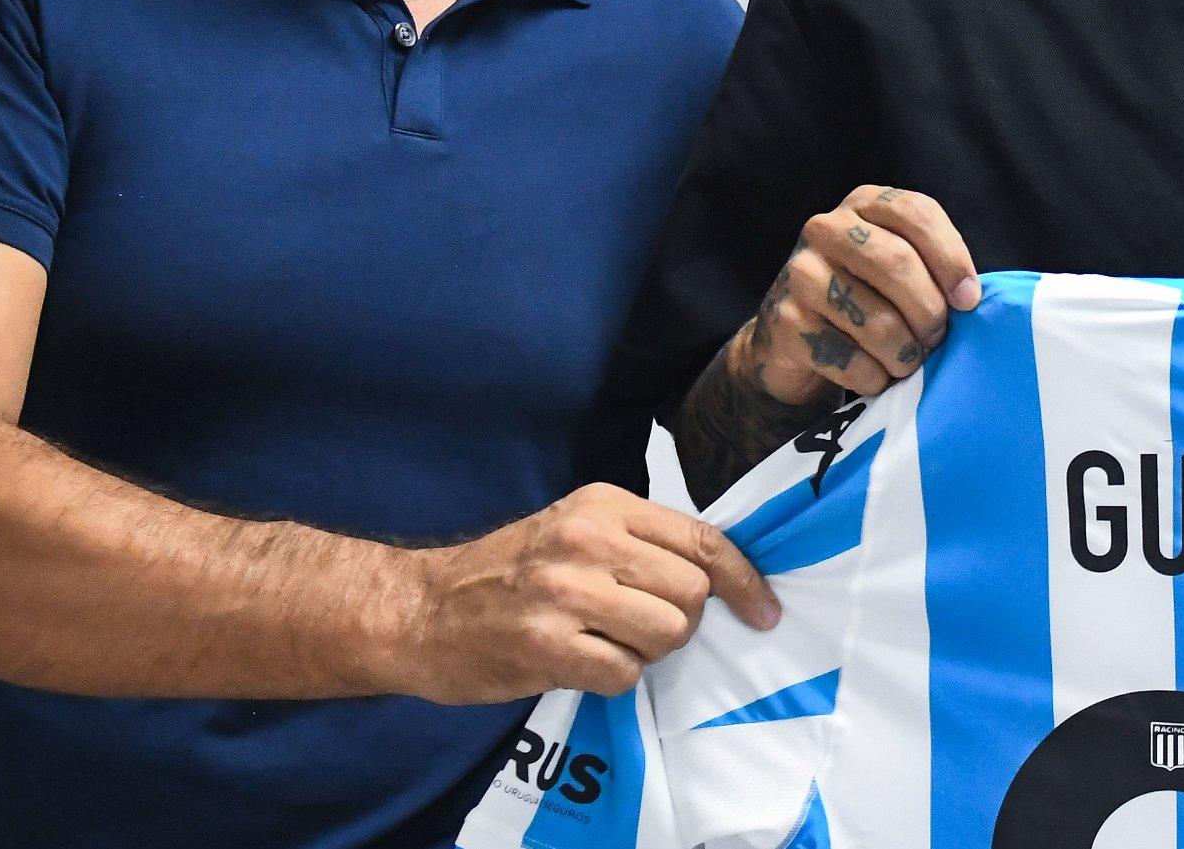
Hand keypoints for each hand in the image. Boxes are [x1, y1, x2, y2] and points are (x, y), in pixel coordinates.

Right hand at [380, 484, 775, 705]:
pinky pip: (625, 673)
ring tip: (603, 641)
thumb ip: (640, 543)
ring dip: (646, 651)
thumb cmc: (505, 575)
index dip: (745, 580)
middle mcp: (588, 540)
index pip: (704, 539)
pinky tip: (577, 662)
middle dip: (680, 621)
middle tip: (637, 626)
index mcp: (603, 505)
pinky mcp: (547, 645)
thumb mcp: (574, 532)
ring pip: (668, 633)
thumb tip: (721, 577)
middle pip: (693, 592)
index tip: (763, 610)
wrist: (419, 611)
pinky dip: (612, 678)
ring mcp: (566, 592)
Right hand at [728, 185, 984, 406]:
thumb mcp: (896, 268)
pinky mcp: (786, 321)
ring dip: (905, 354)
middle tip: (936, 339)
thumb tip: (967, 298)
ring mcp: (800, 273)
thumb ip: (932, 268)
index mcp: (863, 205)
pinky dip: (874, 378)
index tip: (968, 301)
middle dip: (930, 312)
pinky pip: (850, 360)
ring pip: (878, 321)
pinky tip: (873, 375)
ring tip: (906, 361)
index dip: (951, 258)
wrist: (791, 340)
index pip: (916, 213)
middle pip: (897, 263)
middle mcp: (826, 229)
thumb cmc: (864, 299)